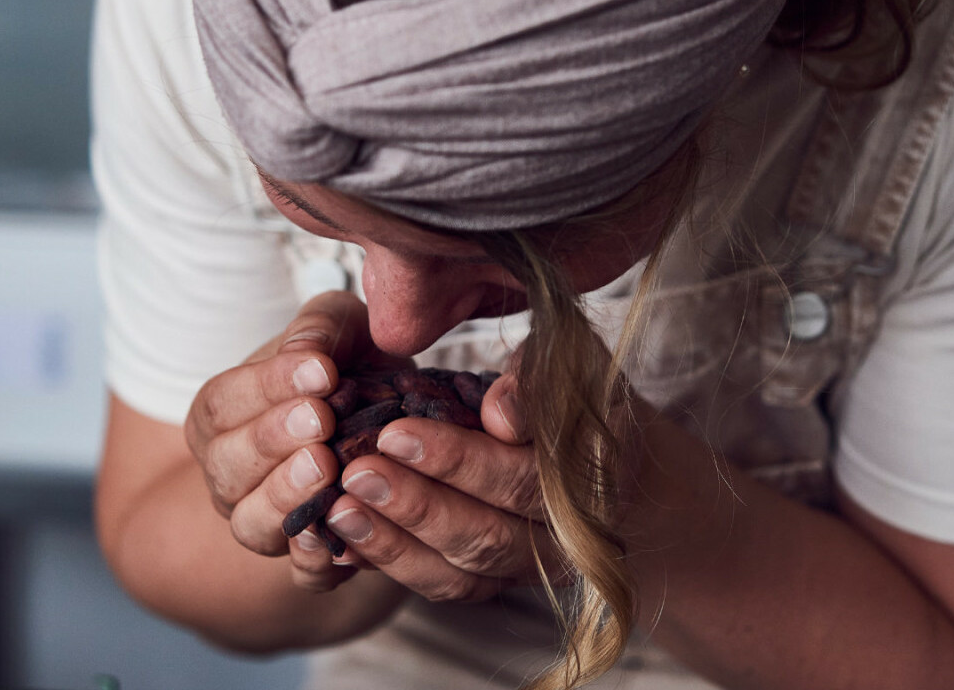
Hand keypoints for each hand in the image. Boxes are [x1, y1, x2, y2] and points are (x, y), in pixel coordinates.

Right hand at [184, 291, 404, 592]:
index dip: (268, 385)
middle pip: (228, 466)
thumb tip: (308, 353)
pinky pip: (302, 575)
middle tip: (319, 419)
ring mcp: (262, 521)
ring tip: (325, 467)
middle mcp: (229, 475)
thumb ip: (320, 328)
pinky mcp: (306, 559)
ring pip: (252, 524)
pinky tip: (341, 541)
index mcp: (221, 415)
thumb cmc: (347, 365)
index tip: (322, 369)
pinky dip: (317, 563)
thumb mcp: (339, 329)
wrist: (372, 423)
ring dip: (285, 498)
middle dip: (272, 441)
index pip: (224, 402)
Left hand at [319, 372, 573, 602]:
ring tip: (340, 508)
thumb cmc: (580, 402)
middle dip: (414, 505)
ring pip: (459, 572)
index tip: (395, 433)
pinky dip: (391, 563)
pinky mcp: (494, 582)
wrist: (614, 471)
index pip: (521, 477)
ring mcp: (529, 570)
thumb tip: (501, 414)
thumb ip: (535, 381)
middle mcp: (565, 540)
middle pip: (486, 535)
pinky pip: (441, 585)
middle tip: (356, 471)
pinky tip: (345, 536)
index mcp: (591, 479)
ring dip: (394, 542)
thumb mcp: (573, 368)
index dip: (457, 460)